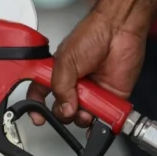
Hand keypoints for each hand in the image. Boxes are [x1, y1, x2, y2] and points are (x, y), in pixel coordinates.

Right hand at [27, 10, 145, 127]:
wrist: (119, 31)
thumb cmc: (92, 35)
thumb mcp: (66, 60)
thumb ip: (60, 86)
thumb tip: (64, 108)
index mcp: (57, 72)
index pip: (41, 92)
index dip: (37, 106)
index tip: (38, 117)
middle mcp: (73, 84)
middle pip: (60, 109)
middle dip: (62, 113)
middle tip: (68, 105)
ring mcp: (91, 92)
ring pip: (80, 117)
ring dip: (81, 117)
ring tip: (86, 108)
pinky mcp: (110, 98)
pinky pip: (104, 118)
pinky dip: (101, 124)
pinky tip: (97, 120)